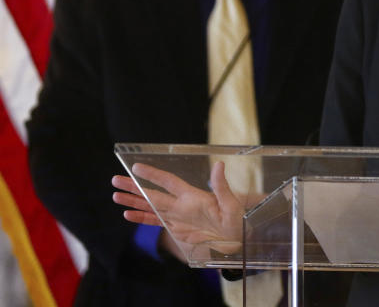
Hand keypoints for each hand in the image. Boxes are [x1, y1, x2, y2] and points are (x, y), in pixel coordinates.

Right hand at [112, 161, 244, 254]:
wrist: (236, 239)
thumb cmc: (236, 220)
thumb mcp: (231, 204)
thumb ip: (221, 186)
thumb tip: (219, 165)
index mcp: (192, 196)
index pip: (168, 182)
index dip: (153, 175)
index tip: (136, 167)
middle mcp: (181, 204)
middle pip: (153, 193)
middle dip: (134, 187)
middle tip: (116, 179)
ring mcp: (177, 216)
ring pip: (150, 206)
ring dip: (133, 201)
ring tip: (115, 196)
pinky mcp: (177, 228)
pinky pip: (155, 221)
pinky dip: (142, 218)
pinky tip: (128, 214)